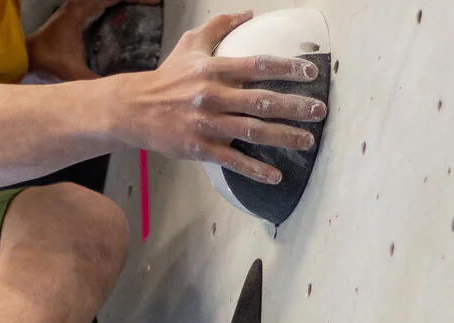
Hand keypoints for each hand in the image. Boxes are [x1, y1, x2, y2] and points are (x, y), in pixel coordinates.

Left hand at [27, 0, 159, 81]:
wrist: (27, 55)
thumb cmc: (47, 59)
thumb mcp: (73, 72)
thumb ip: (95, 81)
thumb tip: (119, 91)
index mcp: (80, 9)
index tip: (154, 0)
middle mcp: (80, 3)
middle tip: (155, 3)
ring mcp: (78, 7)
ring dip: (125, 1)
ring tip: (146, 5)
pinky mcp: (78, 14)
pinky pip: (102, 3)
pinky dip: (117, 5)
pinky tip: (127, 12)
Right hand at [113, 11, 327, 183]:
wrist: (133, 109)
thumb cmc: (167, 77)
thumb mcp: (190, 45)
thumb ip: (220, 27)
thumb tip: (248, 14)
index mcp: (213, 69)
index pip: (257, 65)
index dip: (286, 68)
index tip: (310, 73)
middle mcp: (212, 96)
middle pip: (262, 101)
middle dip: (295, 106)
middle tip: (320, 111)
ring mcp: (206, 124)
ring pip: (252, 132)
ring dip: (284, 137)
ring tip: (307, 140)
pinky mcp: (199, 148)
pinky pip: (232, 160)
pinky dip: (254, 169)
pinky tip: (275, 175)